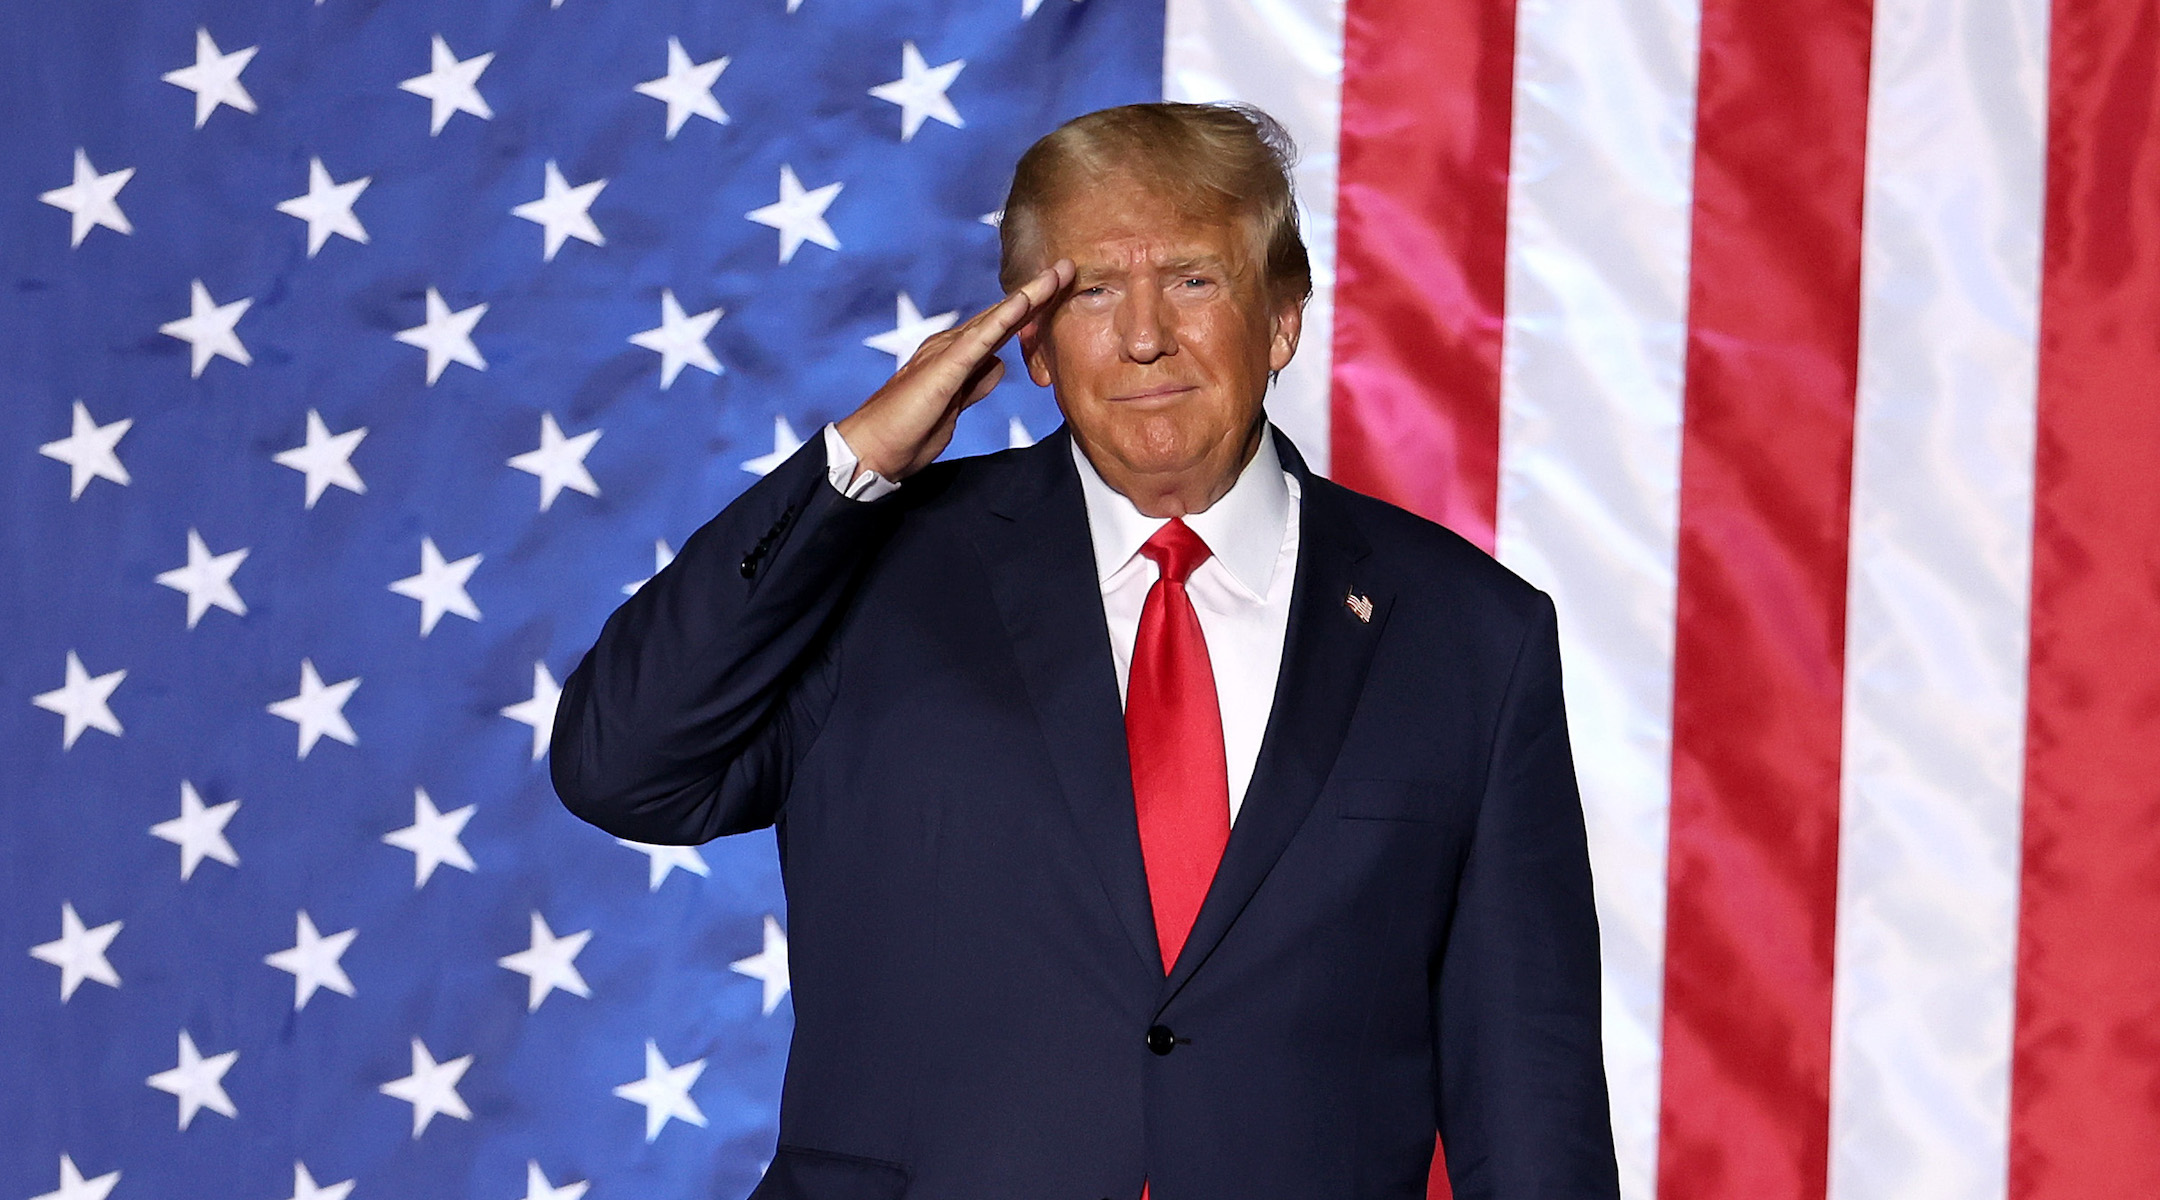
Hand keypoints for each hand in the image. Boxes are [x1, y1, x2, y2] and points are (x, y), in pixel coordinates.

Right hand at [835, 259, 1073, 481]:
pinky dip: (1003, 318)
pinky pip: (979, 339)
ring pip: (995, 318)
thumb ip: (976, 383)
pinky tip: (1025, 301)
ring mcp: (945, 353)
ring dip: (1028, 296)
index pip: (1000, 327)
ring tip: (1058, 274)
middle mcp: (950, 345)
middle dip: (1037, 292)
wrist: (873, 450)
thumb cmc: (907, 433)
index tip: (1059, 291)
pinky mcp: (943, 368)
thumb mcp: (954, 406)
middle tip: (1067, 267)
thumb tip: (998, 364)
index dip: (1031, 309)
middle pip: (1002, 315)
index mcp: (955, 356)